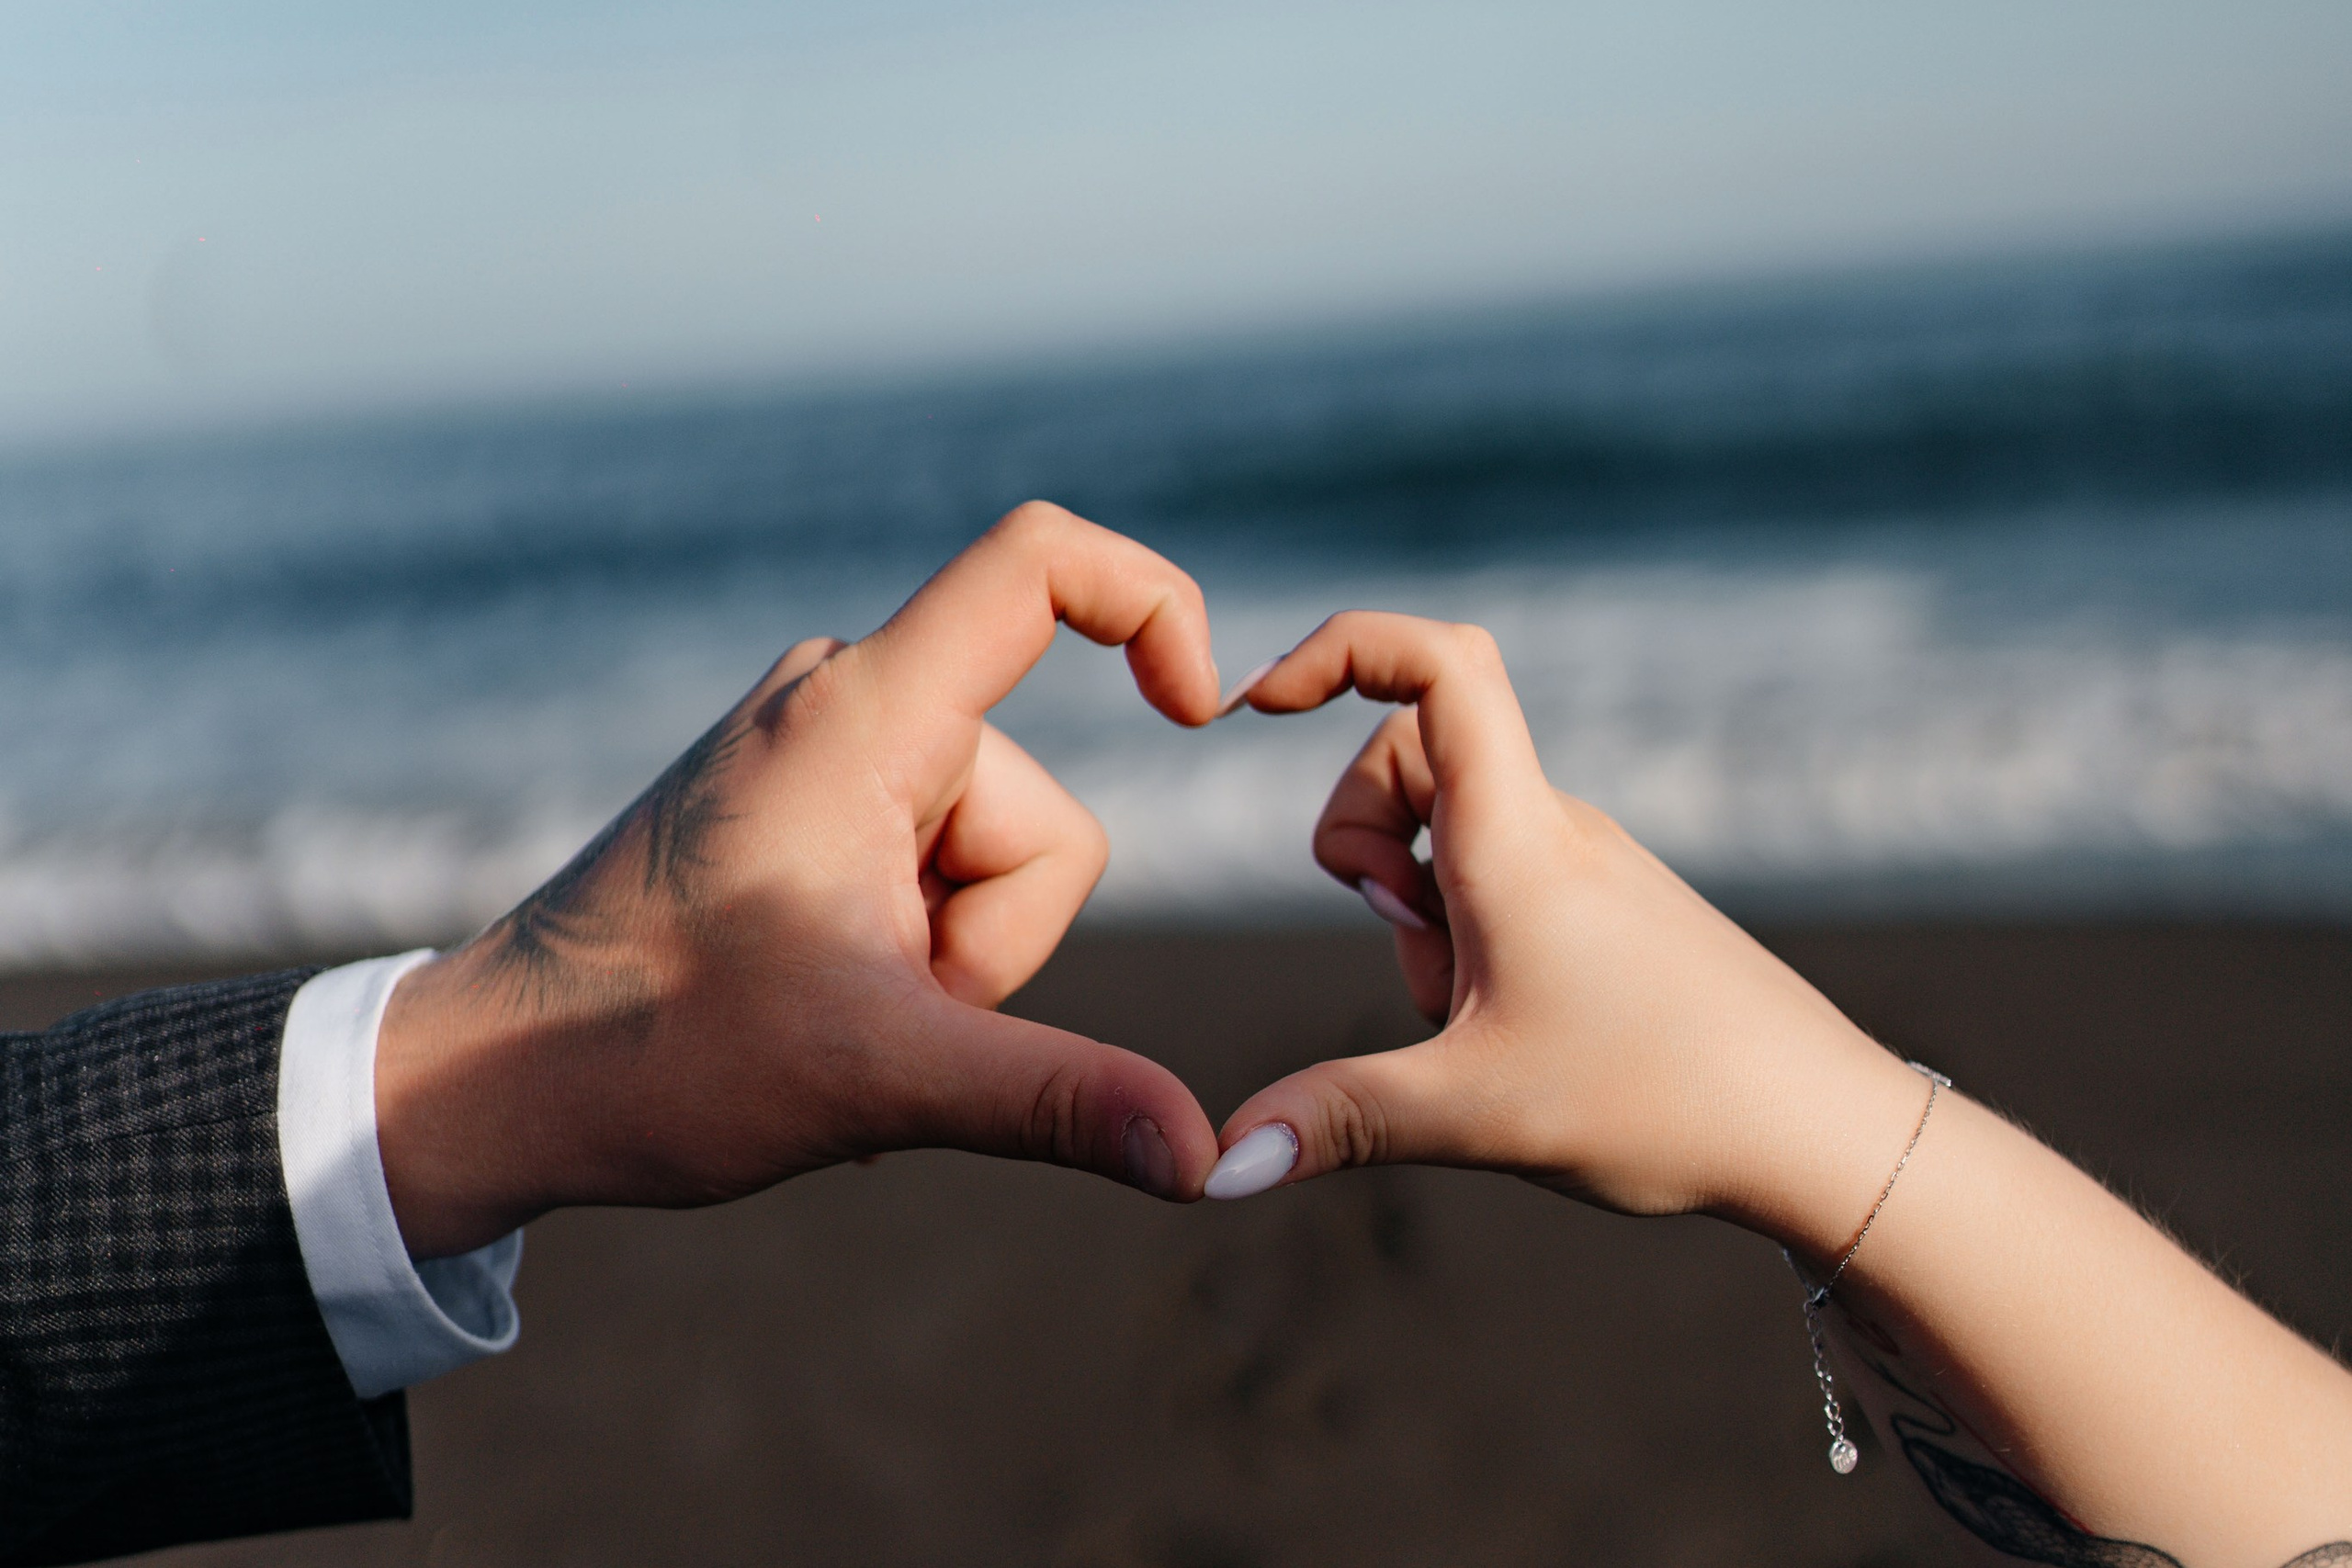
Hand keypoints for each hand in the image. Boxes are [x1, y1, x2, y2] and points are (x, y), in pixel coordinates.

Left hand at [378, 504, 1226, 1257]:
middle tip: (872, 1011)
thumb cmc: (655, 1057)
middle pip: (1036, 810)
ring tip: (831, 1017)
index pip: (1038, 564)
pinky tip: (828, 1020)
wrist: (486, 1080)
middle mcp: (840, 703)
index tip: (1197, 708)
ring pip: (987, 859)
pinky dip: (908, 954)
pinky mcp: (796, 807)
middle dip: (990, 942)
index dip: (1152, 605)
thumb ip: (1058, 1101)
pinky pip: (925, 867)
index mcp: (863, 716)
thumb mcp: (883, 1077)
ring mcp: (814, 755)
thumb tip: (1205, 1161)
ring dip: (945, 963)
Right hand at [1211, 611, 1932, 1258]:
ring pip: (1444, 834)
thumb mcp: (1474, 1114)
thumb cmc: (1665, 1103)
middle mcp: (1551, 828)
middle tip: (1420, 959)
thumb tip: (1220, 1166)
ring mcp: (1581, 863)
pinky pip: (1492, 884)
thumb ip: (1337, 1122)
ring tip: (1476, 1021)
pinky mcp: (1600, 905)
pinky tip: (1510, 1029)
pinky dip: (1463, 941)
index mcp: (1518, 839)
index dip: (1340, 648)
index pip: (1436, 664)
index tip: (1261, 705)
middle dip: (1363, 846)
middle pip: (1407, 754)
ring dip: (1416, 915)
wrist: (1823, 1132)